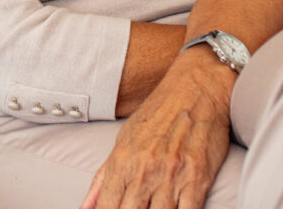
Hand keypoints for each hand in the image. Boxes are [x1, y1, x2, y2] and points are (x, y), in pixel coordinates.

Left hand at [80, 54, 232, 208]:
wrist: (197, 86)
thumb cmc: (159, 112)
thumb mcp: (124, 139)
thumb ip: (102, 177)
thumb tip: (84, 208)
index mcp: (122, 162)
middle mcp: (144, 171)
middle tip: (136, 208)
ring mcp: (171, 176)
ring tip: (153, 207)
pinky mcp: (197, 179)